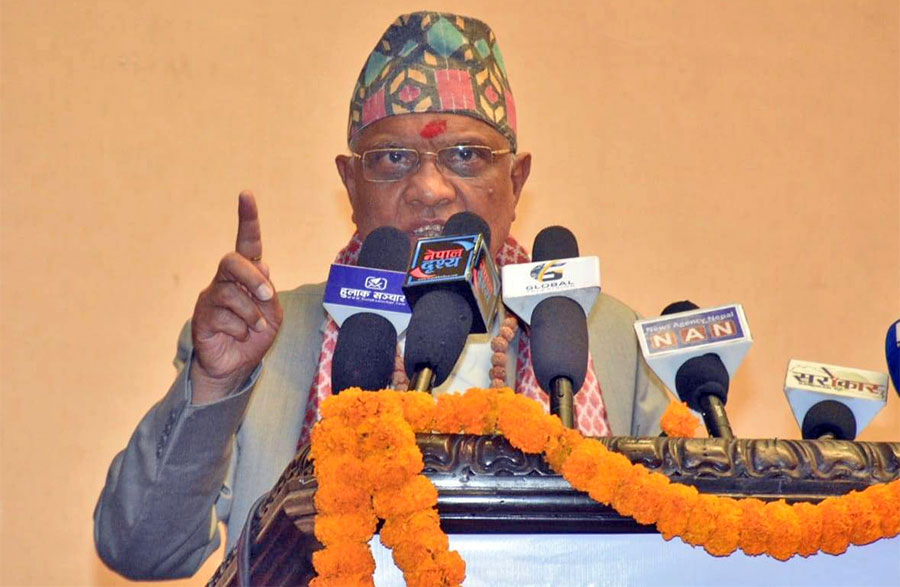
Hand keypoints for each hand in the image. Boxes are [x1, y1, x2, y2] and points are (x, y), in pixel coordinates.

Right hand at [189, 191, 282, 403]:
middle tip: (264, 293)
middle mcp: (226, 280)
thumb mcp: (273, 313)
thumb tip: (261, 268)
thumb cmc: (256, 335)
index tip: (246, 195)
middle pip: (232, 261)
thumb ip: (268, 292)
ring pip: (232, 294)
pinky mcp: (202, 317)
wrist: (237, 365)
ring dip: (252, 315)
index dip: (247, 219)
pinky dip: (241, 330)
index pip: (247, 243)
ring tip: (255, 328)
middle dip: (251, 276)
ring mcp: (211, 297)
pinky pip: (225, 318)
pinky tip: (239, 336)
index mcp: (247, 275)